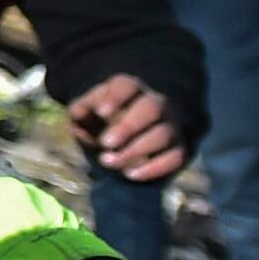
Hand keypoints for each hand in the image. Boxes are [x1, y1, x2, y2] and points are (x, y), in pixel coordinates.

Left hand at [65, 72, 191, 182]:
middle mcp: (155, 103)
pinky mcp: (179, 149)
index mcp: (129, 89)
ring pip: (162, 134)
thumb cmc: (98, 122)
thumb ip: (80, 112)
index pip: (126, 86)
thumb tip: (79, 112)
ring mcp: (170, 126)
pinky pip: (175, 157)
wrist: (121, 141)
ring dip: (135, 150)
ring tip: (106, 161)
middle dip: (128, 126)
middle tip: (105, 143)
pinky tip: (130, 174)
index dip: (115, 97)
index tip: (101, 112)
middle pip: (151, 108)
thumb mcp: (84, 115)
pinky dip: (154, 168)